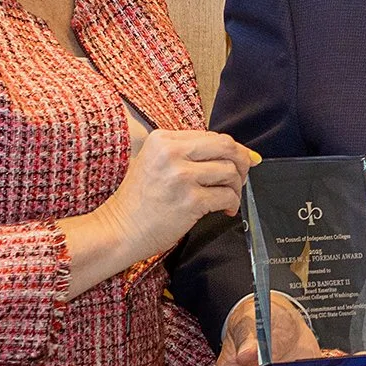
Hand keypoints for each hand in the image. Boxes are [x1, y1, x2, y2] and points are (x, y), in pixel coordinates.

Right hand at [59, 131, 256, 297]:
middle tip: (242, 177)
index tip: (242, 160)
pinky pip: (227, 196)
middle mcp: (171, 153)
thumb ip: (191, 154)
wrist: (119, 230)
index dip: (233, 149)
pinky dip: (233, 203)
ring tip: (229, 197)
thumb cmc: (140, 200)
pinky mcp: (191, 201)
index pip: (212, 136)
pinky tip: (226, 209)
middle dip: (242, 162)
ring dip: (236, 187)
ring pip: (230, 171)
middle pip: (226, 147)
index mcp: (162, 139)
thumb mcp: (156, 162)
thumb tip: (246, 153)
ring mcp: (181, 177)